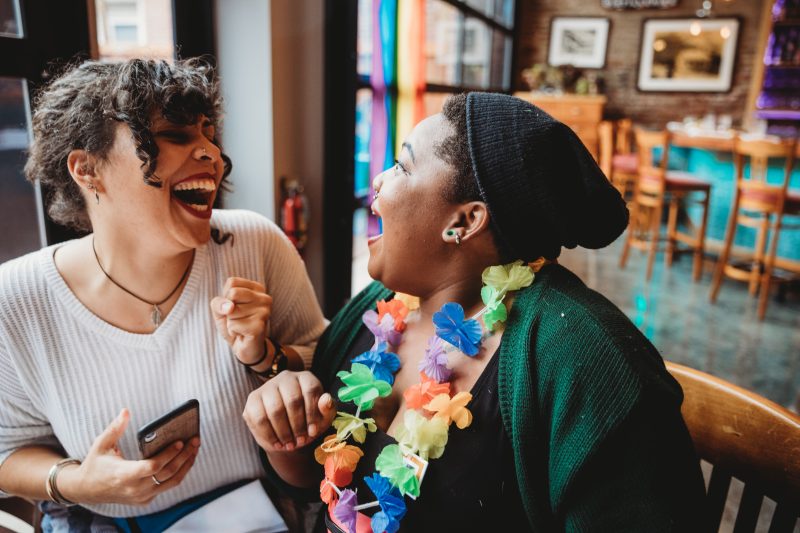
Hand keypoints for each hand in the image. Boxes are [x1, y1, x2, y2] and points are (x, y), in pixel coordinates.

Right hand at [59, 409, 199, 505]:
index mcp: (124, 474)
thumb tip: (126, 411)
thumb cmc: (95, 464)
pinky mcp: (145, 500)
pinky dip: (178, 473)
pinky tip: (184, 460)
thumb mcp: (101, 444)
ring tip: (195, 449)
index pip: (153, 467)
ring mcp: (141, 496)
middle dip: (185, 456)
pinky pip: (166, 487)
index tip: (180, 442)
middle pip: (168, 473)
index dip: (169, 455)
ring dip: (186, 465)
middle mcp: (135, 488)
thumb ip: (115, 428)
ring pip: (172, 482)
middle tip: (195, 440)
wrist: (85, 490)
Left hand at [210, 277, 272, 363]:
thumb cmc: (234, 324)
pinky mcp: (260, 326)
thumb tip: (229, 307)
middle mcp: (265, 298)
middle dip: (228, 309)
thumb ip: (219, 302)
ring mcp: (265, 312)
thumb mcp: (220, 309)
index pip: (232, 282)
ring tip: (241, 326)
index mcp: (257, 288)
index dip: (226, 296)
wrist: (244, 347)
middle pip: (233, 293)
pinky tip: (242, 334)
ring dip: (230, 322)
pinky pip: (233, 325)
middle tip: (237, 317)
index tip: (235, 306)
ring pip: (232, 311)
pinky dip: (232, 331)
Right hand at [243, 371, 335, 452]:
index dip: (312, 413)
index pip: (311, 390)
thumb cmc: (309, 422)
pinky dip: (269, 435)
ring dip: (284, 432)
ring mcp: (267, 387)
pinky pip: (259, 418)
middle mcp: (286, 377)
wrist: (288, 433)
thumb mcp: (323, 418)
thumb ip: (328, 409)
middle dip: (298, 425)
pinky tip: (277, 443)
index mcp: (306, 377)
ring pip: (274, 409)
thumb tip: (326, 399)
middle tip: (301, 441)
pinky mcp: (253, 399)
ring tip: (290, 444)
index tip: (313, 432)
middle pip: (292, 400)